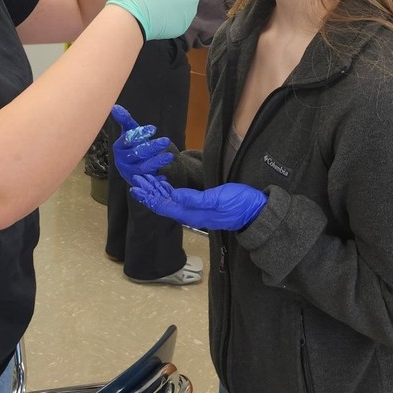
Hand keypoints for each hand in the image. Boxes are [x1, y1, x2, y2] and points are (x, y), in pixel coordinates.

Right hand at [110, 105, 173, 184]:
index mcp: (118, 147)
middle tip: (166, 141)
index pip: (128, 140)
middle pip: (136, 154)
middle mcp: (122, 160)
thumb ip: (124, 120)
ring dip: (157, 162)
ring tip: (169, 156)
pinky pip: (147, 181)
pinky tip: (164, 177)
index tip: (153, 129)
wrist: (131, 165)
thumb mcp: (129, 131)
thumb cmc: (132, 145)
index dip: (139, 134)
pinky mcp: (138, 181)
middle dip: (151, 147)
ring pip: (143, 167)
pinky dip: (156, 180)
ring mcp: (129, 172)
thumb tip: (115, 107)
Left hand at [130, 174, 267, 230]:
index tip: (137, 186)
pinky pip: (179, 201)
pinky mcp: (202, 206)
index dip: (149, 197)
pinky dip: (169, 192)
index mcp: (192, 214)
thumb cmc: (239, 203)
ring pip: (170, 202)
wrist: (255, 211)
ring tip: (146, 180)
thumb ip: (196, 199)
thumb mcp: (218, 199)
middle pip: (164, 205)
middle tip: (137, 178)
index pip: (164, 206)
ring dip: (157, 191)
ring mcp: (196, 211)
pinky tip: (165, 186)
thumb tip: (174, 195)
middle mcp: (191, 214)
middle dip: (150, 192)